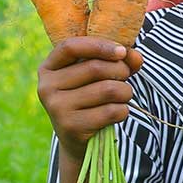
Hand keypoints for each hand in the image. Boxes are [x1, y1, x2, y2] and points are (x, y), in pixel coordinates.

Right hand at [37, 37, 141, 161]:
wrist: (77, 137)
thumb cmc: (90, 96)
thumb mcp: (98, 74)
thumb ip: (119, 60)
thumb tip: (135, 57)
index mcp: (49, 67)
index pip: (71, 47)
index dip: (100, 46)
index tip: (122, 51)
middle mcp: (47, 87)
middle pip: (96, 68)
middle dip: (121, 71)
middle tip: (124, 78)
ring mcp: (56, 108)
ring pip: (108, 89)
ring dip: (126, 92)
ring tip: (122, 96)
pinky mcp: (71, 126)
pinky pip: (112, 111)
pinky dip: (123, 110)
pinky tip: (116, 113)